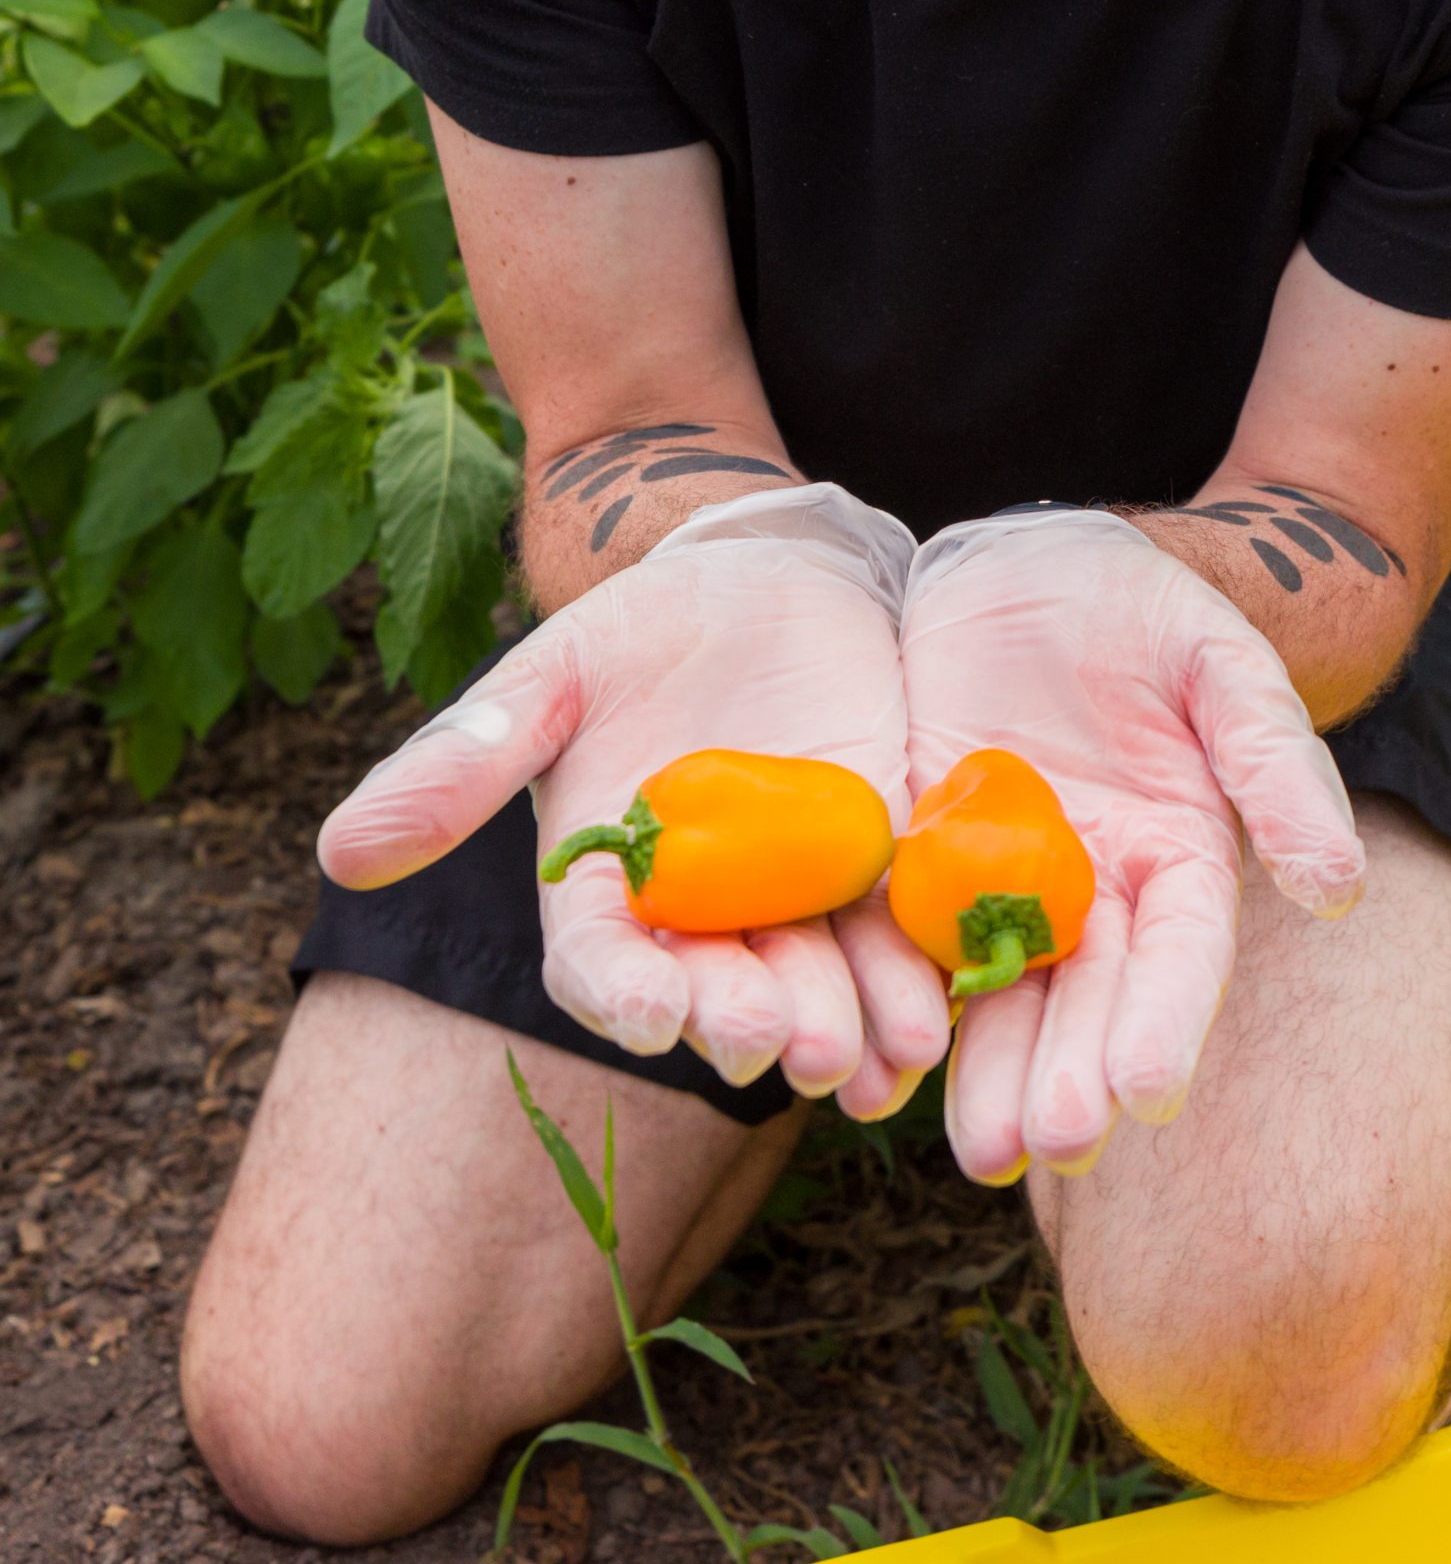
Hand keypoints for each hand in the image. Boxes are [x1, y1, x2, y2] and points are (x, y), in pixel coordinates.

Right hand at [318, 483, 950, 1103]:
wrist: (774, 577)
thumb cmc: (645, 627)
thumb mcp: (554, 673)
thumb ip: (466, 761)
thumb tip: (338, 850)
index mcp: (612, 886)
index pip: (605, 966)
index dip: (625, 993)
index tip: (651, 1011)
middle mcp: (705, 919)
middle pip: (718, 995)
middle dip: (744, 1022)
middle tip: (771, 1039)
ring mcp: (799, 904)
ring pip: (816, 989)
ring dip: (839, 1031)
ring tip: (865, 1058)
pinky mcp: (884, 875)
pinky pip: (896, 949)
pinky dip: (910, 995)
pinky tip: (927, 1030)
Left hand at [899, 507, 1364, 1183]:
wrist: (1025, 563)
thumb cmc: (1141, 607)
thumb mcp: (1219, 663)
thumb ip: (1273, 765)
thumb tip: (1340, 888)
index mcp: (1173, 857)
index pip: (1179, 955)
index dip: (1165, 1020)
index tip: (1146, 1090)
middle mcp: (1090, 894)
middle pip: (1084, 1000)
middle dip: (1069, 1074)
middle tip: (1047, 1143)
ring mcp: (995, 884)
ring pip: (994, 995)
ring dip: (988, 1073)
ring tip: (979, 1147)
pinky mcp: (912, 860)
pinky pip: (899, 940)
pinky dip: (892, 1002)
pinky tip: (877, 1061)